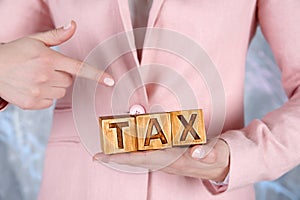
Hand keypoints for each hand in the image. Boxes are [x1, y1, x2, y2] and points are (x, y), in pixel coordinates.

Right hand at [0, 21, 113, 109]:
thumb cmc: (15, 53)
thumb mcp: (34, 40)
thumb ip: (57, 36)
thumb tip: (73, 25)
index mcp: (49, 59)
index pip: (79, 68)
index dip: (97, 75)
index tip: (111, 81)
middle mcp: (45, 76)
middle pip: (70, 81)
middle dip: (62, 75)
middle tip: (46, 69)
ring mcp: (38, 91)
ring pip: (61, 92)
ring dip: (54, 86)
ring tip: (37, 78)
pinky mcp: (33, 103)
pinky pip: (50, 101)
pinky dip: (45, 96)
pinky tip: (33, 87)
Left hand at [94, 138, 229, 181]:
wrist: (223, 165)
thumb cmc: (218, 157)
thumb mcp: (216, 152)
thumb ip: (207, 151)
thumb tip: (195, 152)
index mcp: (173, 159)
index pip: (143, 158)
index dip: (123, 158)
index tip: (104, 158)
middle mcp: (166, 162)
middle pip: (136, 159)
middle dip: (116, 158)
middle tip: (97, 156)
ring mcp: (166, 160)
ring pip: (141, 156)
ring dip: (124, 152)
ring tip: (108, 149)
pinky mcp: (169, 156)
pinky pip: (148, 152)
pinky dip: (135, 149)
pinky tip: (129, 145)